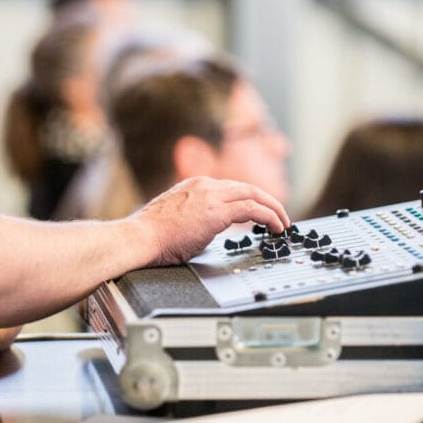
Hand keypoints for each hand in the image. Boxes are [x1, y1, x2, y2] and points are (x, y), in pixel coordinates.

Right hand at [129, 176, 289, 265]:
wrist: (140, 237)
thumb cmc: (152, 235)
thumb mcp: (178, 218)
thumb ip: (196, 217)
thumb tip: (206, 229)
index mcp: (195, 184)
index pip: (232, 187)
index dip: (251, 199)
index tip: (261, 211)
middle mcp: (205, 185)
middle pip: (247, 187)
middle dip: (268, 201)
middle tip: (280, 216)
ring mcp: (211, 196)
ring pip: (254, 194)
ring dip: (273, 209)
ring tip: (283, 224)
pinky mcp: (216, 212)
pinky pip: (252, 209)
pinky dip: (269, 216)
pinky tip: (275, 227)